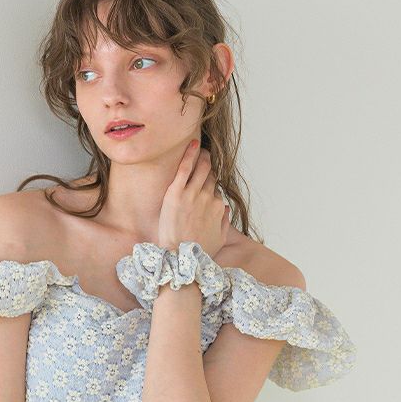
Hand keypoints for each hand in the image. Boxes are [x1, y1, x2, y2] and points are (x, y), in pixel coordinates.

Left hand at [157, 140, 230, 257]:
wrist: (179, 257)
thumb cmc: (197, 252)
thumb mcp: (218, 240)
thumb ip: (224, 222)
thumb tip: (224, 208)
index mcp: (217, 208)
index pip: (215, 191)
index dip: (210, 189)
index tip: (205, 187)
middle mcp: (208, 198)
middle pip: (209, 177)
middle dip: (208, 168)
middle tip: (205, 158)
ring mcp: (192, 194)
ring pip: (201, 168)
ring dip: (202, 157)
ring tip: (201, 150)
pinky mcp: (176, 193)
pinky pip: (185, 168)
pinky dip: (189, 154)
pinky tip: (192, 144)